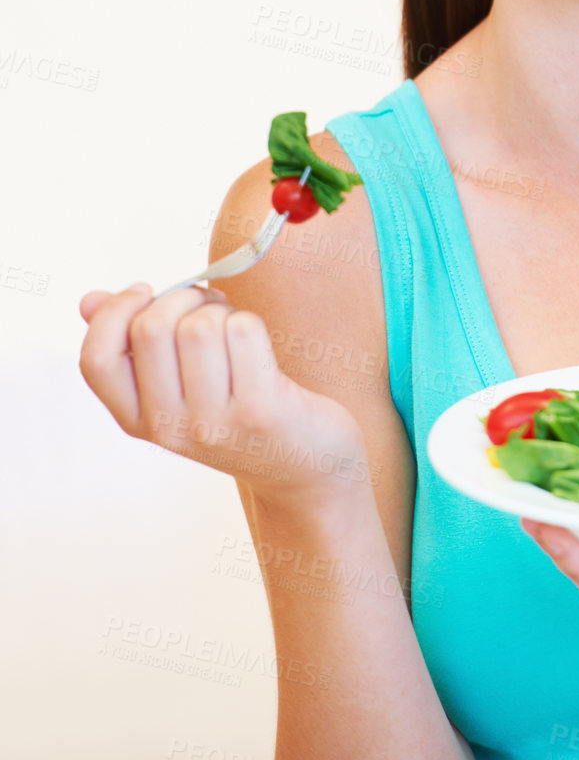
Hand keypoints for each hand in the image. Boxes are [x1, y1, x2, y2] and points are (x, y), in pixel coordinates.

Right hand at [78, 282, 369, 507]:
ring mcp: (213, 423)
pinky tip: (260, 348)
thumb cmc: (241, 414)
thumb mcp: (181, 391)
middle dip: (184, 298)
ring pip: (200, 325)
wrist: (307, 468)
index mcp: (139, 421)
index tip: (146, 291)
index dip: (115, 313)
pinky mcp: (259, 411)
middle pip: (152, 328)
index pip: (97, 360)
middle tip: (210, 306)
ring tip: (237, 330)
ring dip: (223, 311)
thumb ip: (134, 347)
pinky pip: (244, 331)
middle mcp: (170, 428)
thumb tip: (89, 300)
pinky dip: (252, 323)